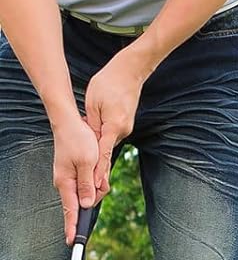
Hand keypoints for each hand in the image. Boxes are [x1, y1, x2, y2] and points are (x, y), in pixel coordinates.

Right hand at [52, 112, 100, 246]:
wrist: (70, 123)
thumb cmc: (78, 140)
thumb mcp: (87, 162)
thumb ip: (87, 184)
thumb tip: (86, 204)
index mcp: (66, 183)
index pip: (70, 210)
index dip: (72, 226)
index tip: (72, 241)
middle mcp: (67, 183)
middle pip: (87, 200)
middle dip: (98, 192)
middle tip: (100, 174)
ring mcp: (72, 178)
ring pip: (93, 190)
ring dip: (100, 181)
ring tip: (97, 164)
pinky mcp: (78, 173)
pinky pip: (93, 181)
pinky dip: (98, 175)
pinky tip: (97, 164)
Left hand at [82, 49, 147, 196]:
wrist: (130, 70)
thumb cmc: (108, 84)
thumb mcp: (94, 104)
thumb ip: (92, 126)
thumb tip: (89, 143)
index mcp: (114, 127)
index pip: (102, 156)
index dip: (97, 174)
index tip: (95, 189)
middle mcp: (122, 130)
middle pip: (104, 152)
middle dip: (95, 167)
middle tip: (89, 185)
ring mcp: (126, 127)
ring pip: (106, 142)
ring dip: (96, 149)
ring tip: (86, 157)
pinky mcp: (125, 123)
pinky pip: (110, 135)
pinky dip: (101, 139)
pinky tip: (94, 135)